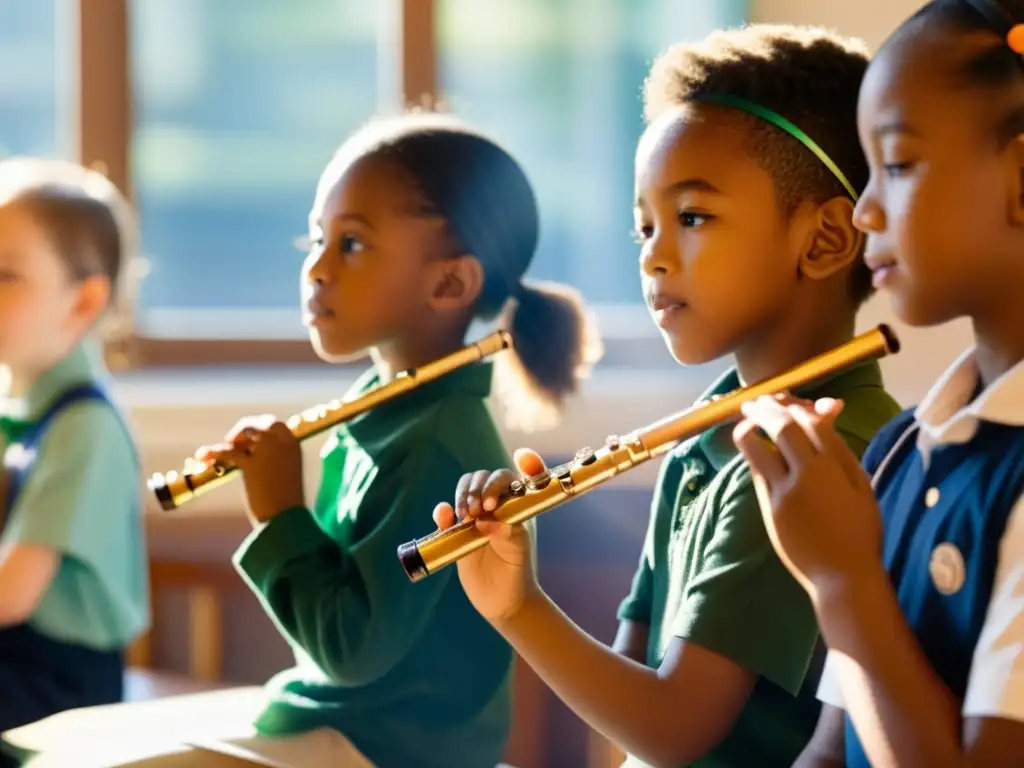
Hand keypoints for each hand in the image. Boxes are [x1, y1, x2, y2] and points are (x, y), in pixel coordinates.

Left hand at [195, 414, 303, 524]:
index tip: (248, 439)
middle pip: (260, 423)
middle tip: (233, 442)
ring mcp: (268, 451)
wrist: (286, 520)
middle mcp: (283, 443)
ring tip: (217, 452)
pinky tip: (202, 456)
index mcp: (294, 446)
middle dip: (243, 429)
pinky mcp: (251, 464)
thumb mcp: (286, 477)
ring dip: (230, 439)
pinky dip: (212, 452)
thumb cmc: (287, 505)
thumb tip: (260, 463)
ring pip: (244, 431)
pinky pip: (227, 451)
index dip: (259, 428)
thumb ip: (276, 464)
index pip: (275, 424)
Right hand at [432, 448, 543, 625]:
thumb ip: (507, 531)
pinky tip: (446, 517)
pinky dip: (443, 510)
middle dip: (482, 486)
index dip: (527, 463)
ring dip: (464, 494)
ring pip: (465, 488)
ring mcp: (475, 515)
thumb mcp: (519, 548)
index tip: (522, 458)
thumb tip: (486, 520)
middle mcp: (497, 504)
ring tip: (468, 515)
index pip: (520, 475)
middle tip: (483, 508)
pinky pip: (446, 513)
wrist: (502, 598)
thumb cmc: (518, 568)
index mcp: (517, 504)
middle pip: (486, 477)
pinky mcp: (457, 530)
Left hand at [731, 394, 883, 600]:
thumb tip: (824, 421)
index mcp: (835, 467)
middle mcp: (806, 474)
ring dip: (749, 426)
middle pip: (780, 427)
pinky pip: (757, 470)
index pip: (811, 422)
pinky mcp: (768, 507)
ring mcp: (783, 491)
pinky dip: (754, 452)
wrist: (843, 575)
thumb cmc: (860, 531)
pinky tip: (754, 445)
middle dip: (768, 407)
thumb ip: (841, 452)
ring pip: (756, 447)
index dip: (801, 407)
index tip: (793, 402)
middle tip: (759, 400)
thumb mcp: (860, 487)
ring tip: (746, 417)